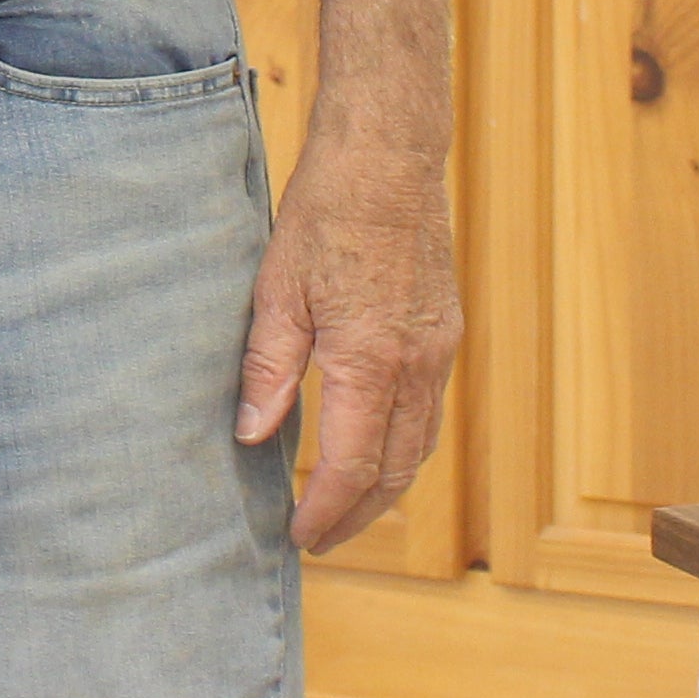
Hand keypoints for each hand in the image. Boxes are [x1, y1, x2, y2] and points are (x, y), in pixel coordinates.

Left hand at [234, 128, 460, 553]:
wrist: (388, 157)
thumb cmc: (327, 214)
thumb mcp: (276, 290)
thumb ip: (268, 368)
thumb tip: (253, 434)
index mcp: (369, 361)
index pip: (353, 467)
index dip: (326, 510)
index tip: (298, 534)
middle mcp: (417, 366)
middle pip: (397, 471)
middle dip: (359, 516)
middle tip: (320, 540)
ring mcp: (439, 350)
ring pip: (421, 446)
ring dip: (386, 488)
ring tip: (347, 510)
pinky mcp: (445, 332)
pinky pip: (430, 411)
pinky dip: (405, 447)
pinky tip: (377, 449)